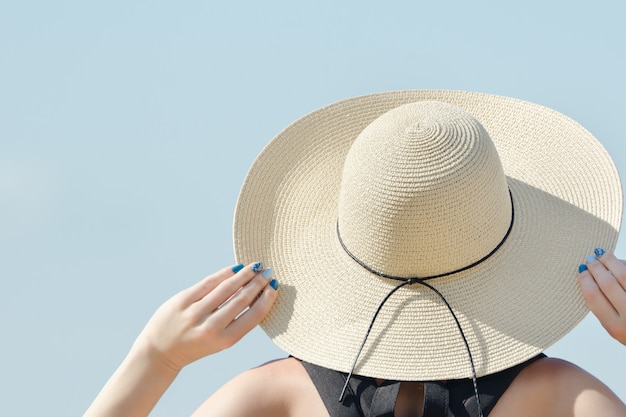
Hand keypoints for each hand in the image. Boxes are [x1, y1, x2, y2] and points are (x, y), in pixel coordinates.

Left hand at [136, 262, 277, 370]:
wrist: (160, 352)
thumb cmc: (196, 345)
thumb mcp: (220, 341)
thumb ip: (236, 320)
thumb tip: (256, 292)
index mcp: (225, 340)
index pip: (253, 315)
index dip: (266, 298)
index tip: (274, 286)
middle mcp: (211, 327)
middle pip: (241, 298)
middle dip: (258, 282)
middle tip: (268, 271)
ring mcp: (195, 312)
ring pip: (226, 288)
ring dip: (244, 275)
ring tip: (255, 267)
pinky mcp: (182, 300)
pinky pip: (208, 283)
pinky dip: (224, 273)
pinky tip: (235, 268)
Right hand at [578, 250, 625, 344]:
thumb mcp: (615, 327)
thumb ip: (604, 309)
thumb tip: (591, 279)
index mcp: (616, 327)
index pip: (594, 297)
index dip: (585, 280)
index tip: (581, 270)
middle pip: (608, 284)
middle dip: (596, 268)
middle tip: (589, 259)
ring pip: (624, 275)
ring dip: (610, 261)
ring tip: (602, 254)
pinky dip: (625, 265)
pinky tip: (619, 262)